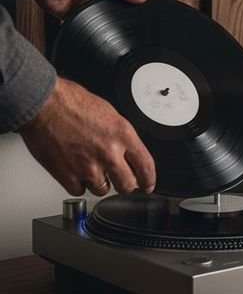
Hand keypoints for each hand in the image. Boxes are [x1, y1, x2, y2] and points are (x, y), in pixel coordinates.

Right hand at [20, 78, 155, 195]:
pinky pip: (79, 191)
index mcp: (122, 135)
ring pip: (103, 190)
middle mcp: (108, 153)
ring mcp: (88, 167)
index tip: (147, 185)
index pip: (146, 166)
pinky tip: (74, 170)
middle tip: (118, 179)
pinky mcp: (68, 176)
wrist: (43, 104)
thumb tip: (126, 151)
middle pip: (127, 185)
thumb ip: (120, 136)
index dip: (148, 180)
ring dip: (98, 182)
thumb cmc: (71, 103)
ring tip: (89, 167)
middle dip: (124, 184)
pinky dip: (77, 184)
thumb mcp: (109, 113)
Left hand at [26, 0, 147, 18]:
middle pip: (119, 6)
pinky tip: (98, 25)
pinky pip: (89, 25)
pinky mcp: (78, 15)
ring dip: (109, 19)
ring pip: (106, 17)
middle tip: (134, 18)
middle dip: (125, 11)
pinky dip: (93, 26)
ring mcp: (89, 4)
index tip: (147, 6)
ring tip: (115, 21)